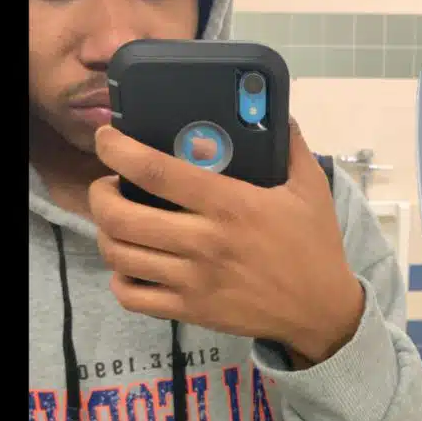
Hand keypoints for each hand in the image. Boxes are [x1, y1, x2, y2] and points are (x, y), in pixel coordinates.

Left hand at [89, 119, 364, 365]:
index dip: (119, 151)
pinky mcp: (191, 310)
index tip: (106, 139)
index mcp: (231, 204)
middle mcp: (205, 242)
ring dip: (105, 233)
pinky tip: (130, 266)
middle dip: (100, 194)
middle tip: (107, 185)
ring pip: (120, 256)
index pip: (156, 172)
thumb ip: (292, 146)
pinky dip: (119, 280)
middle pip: (122, 216)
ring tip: (115, 222)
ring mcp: (194, 280)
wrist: (321, 311)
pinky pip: (132, 297)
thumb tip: (276, 109)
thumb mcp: (311, 189)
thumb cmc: (314, 246)